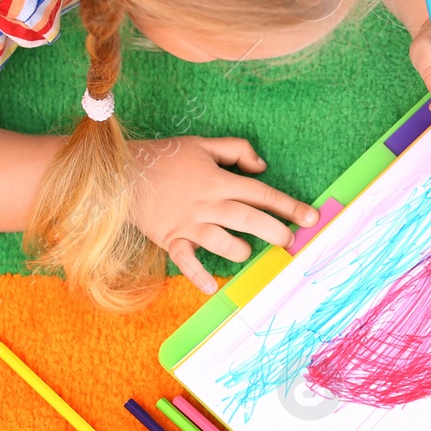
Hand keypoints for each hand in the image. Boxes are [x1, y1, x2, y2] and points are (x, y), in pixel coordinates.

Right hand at [130, 136, 319, 294]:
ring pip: (222, 242)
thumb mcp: (202, 144)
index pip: (262, 194)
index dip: (289, 206)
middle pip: (249, 219)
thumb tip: (262, 167)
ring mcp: (189, 224)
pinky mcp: (171, 239)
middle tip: (290, 241)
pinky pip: (186, 261)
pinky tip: (212, 287)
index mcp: (218, 180)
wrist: (120, 172)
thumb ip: (236, 150)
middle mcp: (207, 204)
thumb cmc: (165, 157)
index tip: (310, 218)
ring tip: (248, 251)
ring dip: (240, 250)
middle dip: (275, 231)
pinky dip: (198, 275)